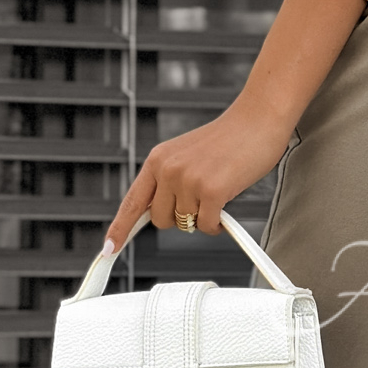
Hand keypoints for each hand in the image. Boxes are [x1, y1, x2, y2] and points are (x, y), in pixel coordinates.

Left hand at [104, 103, 292, 250]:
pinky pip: (207, 226)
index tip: (109, 249)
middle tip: (201, 201)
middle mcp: (168, 170)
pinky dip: (218, 224)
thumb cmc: (229, 139)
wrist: (258, 119)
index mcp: (158, 159)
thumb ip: (170, 180)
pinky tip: (226, 204)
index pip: (133, 201)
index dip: (119, 229)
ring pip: (187, 224)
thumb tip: (161, 213)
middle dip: (181, 219)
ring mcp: (189, 180)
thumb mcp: (188, 156)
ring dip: (204, 217)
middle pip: (162, 220)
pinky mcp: (212, 191)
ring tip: (218, 192)